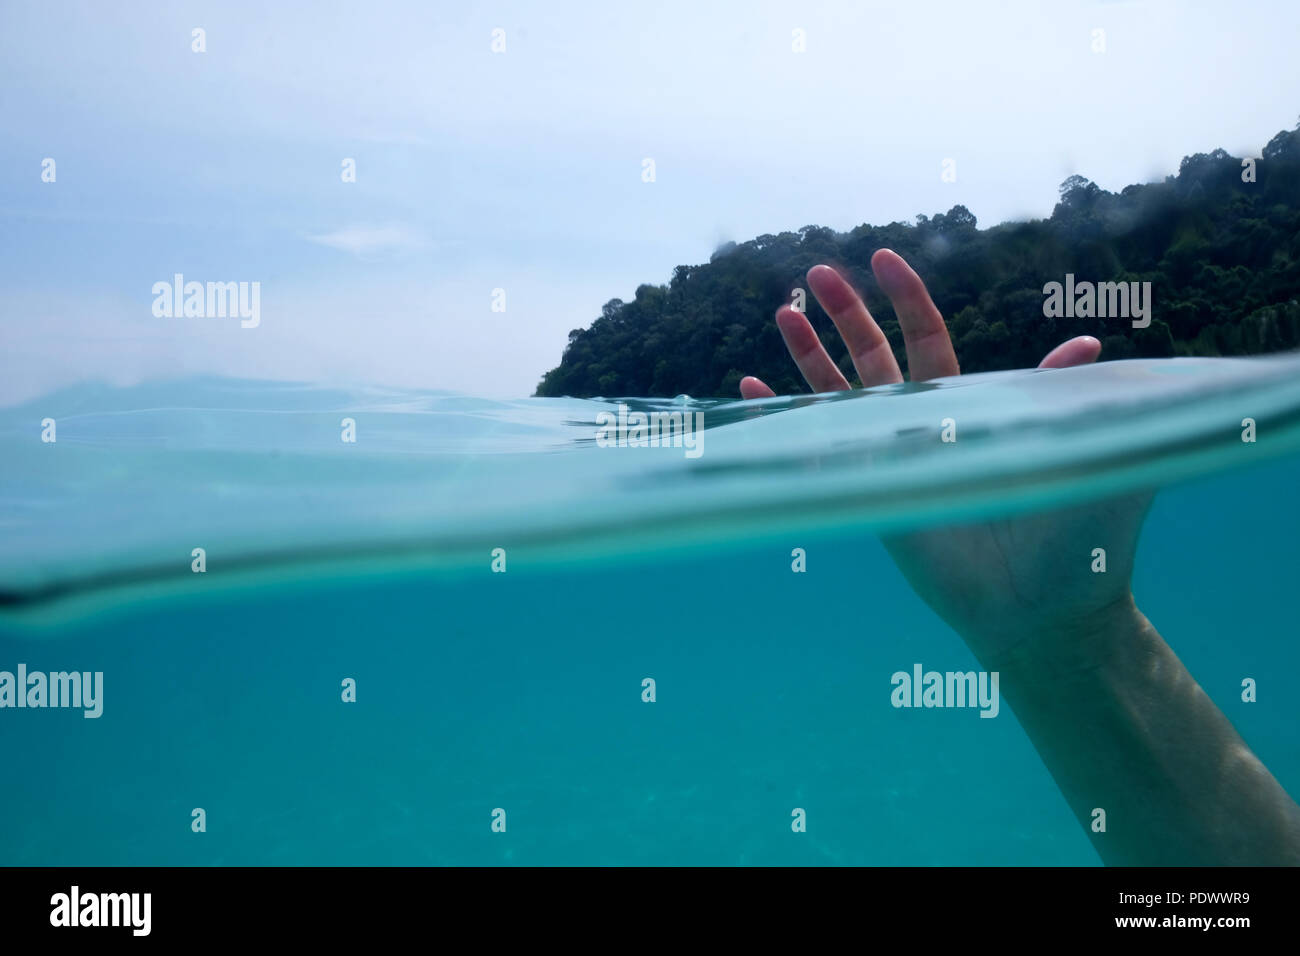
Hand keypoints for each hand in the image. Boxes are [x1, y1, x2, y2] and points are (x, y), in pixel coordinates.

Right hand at [741, 250, 1149, 666]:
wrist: (1042, 608)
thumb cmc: (1071, 534)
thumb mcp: (1078, 449)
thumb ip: (1068, 396)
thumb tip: (1087, 345)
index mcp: (972, 402)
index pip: (927, 336)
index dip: (904, 296)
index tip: (883, 258)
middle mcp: (926, 424)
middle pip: (873, 354)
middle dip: (845, 311)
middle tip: (818, 271)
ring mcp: (891, 457)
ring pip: (838, 394)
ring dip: (807, 355)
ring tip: (782, 313)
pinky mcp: (870, 493)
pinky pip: (819, 446)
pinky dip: (785, 416)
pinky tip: (754, 390)